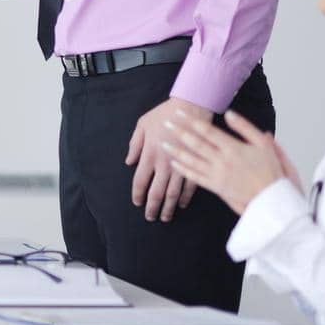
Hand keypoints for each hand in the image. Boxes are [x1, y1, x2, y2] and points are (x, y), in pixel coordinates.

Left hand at [126, 98, 209, 221]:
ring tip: (165, 217)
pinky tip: (181, 204)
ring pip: (173, 193)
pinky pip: (190, 186)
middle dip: (152, 208)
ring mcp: (181, 165)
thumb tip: (129, 162)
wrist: (191, 107)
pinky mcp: (196, 164)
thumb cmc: (165, 114)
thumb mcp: (142, 124)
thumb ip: (135, 145)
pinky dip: (185, 197)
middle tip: (150, 218)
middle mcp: (164, 163)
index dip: (138, 194)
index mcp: (150, 154)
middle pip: (156, 192)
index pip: (140, 181)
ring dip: (168, 207)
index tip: (137, 203)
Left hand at [161, 108, 291, 215]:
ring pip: (191, 161)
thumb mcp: (264, 145)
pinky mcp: (215, 187)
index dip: (191, 120)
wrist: (273, 199)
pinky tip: (174, 164)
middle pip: (195, 144)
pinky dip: (183, 170)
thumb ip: (246, 128)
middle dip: (179, 132)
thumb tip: (229, 113)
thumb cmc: (271, 171)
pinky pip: (195, 177)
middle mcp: (222, 160)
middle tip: (165, 123)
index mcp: (233, 148)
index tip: (179, 112)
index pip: (207, 130)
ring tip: (163, 143)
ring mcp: (217, 174)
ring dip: (176, 151)